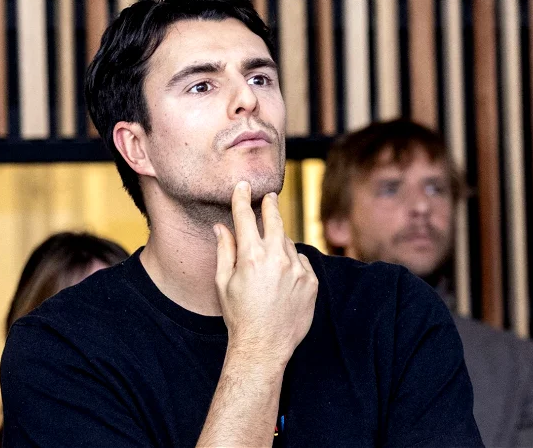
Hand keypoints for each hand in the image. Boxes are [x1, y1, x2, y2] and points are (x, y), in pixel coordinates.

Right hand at [213, 181, 317, 366]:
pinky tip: (282, 277)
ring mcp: (297, 269)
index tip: (243, 186)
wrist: (264, 346)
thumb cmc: (239, 315)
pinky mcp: (311, 281)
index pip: (246, 216)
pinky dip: (292, 262)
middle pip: (274, 220)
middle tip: (269, 196)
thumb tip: (221, 226)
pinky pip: (301, 261)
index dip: (243, 198)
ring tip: (268, 258)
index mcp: (251, 256)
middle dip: (270, 205)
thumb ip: (225, 250)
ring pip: (288, 242)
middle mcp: (276, 258)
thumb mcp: (223, 282)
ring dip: (279, 241)